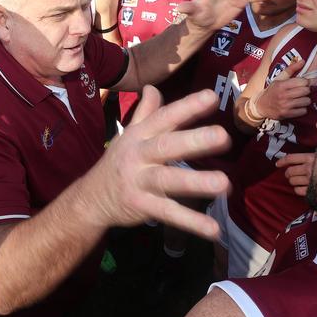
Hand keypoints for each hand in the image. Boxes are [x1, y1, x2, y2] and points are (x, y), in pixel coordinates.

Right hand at [83, 87, 230, 239]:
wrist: (91, 197)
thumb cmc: (118, 162)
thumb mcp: (129, 134)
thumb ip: (145, 112)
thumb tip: (152, 86)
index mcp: (140, 135)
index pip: (164, 117)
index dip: (187, 107)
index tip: (212, 97)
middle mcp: (139, 155)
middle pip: (167, 146)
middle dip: (194, 140)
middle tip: (223, 136)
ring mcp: (140, 181)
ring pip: (169, 181)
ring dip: (197, 183)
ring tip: (225, 184)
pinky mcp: (142, 206)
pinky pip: (168, 213)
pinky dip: (191, 222)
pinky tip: (213, 230)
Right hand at [253, 59, 310, 119]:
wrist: (261, 106)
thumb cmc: (272, 91)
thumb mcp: (279, 78)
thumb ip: (291, 69)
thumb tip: (303, 61)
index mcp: (282, 85)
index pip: (303, 82)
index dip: (306, 82)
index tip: (304, 83)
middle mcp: (284, 95)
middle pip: (306, 91)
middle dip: (306, 90)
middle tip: (301, 91)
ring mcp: (285, 105)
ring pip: (306, 101)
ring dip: (305, 100)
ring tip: (299, 99)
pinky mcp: (287, 114)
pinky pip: (303, 111)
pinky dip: (302, 109)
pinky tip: (297, 106)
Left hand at [276, 152, 314, 195]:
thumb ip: (311, 156)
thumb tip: (297, 158)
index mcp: (311, 157)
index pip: (290, 158)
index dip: (282, 161)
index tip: (277, 164)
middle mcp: (309, 168)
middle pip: (290, 171)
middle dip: (288, 173)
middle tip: (290, 175)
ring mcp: (310, 180)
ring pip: (292, 181)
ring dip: (293, 181)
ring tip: (298, 181)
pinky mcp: (313, 190)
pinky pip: (298, 190)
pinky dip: (298, 189)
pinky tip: (302, 188)